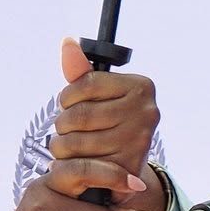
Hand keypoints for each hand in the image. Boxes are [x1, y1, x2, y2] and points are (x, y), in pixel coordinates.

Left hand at [50, 37, 162, 202]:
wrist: (122, 167)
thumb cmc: (106, 123)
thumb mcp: (95, 95)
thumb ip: (80, 71)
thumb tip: (68, 42)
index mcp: (141, 86)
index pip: (85, 83)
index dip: (68, 97)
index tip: (71, 104)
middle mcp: (147, 111)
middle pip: (79, 114)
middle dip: (63, 124)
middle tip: (68, 130)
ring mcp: (139, 141)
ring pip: (76, 141)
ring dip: (62, 146)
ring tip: (69, 146)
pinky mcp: (127, 167)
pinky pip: (82, 163)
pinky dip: (71, 164)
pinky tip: (76, 161)